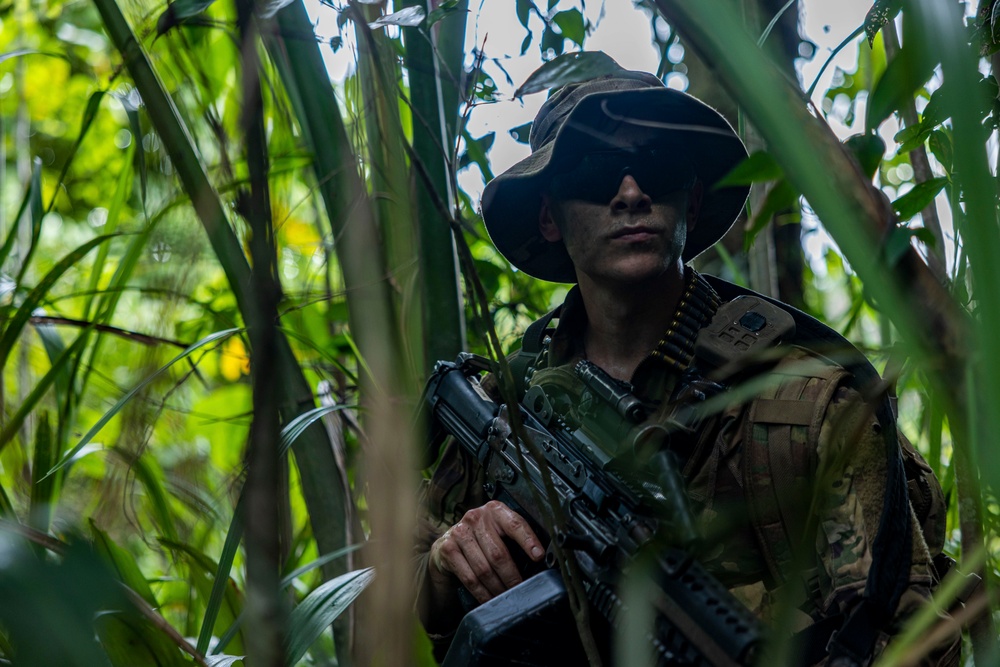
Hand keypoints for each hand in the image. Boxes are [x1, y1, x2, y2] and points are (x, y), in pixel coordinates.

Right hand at [428, 500, 544, 604]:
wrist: (449, 542)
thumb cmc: (484, 538)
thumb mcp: (500, 531)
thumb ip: (516, 540)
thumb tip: (540, 562)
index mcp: (495, 510)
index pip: (515, 524)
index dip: (528, 540)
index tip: (539, 557)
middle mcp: (476, 518)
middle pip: (498, 553)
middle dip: (512, 577)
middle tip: (522, 591)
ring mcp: (459, 533)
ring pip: (484, 569)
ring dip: (498, 588)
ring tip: (507, 598)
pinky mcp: (448, 550)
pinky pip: (469, 578)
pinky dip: (482, 593)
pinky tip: (491, 599)